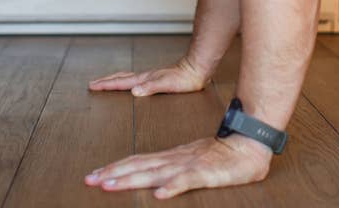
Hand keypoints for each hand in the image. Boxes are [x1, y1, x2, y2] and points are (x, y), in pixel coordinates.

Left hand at [85, 134, 271, 198]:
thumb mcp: (191, 162)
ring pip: (155, 173)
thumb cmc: (222, 156)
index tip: (95, 175)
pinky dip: (173, 186)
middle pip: (139, 166)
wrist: (248, 144)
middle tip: (90, 180)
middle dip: (113, 174)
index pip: (137, 161)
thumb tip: (153, 182)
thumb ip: (173, 170)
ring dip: (132, 179)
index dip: (116, 168)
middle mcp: (174, 160)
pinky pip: (187, 181)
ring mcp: (189, 165)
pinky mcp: (205, 173)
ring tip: (111, 185)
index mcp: (171, 157)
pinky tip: (161, 194)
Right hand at [89, 56, 208, 95]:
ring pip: (127, 78)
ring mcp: (150, 77)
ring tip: (106, 82)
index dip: (106, 85)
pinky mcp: (156, 79)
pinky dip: (126, 81)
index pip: (121, 82)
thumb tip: (134, 92)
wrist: (197, 70)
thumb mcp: (167, 85)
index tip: (93, 86)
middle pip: (121, 78)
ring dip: (114, 80)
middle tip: (93, 83)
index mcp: (144, 79)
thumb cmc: (185, 79)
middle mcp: (145, 77)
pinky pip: (136, 80)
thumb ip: (151, 87)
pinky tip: (130, 85)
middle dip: (106, 81)